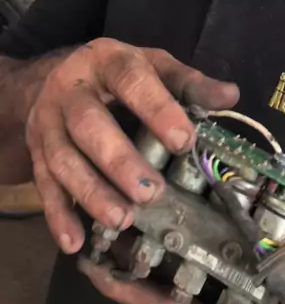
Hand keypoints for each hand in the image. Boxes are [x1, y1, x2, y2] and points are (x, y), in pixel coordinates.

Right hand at [26, 38, 237, 254]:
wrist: (50, 77)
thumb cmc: (115, 75)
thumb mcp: (152, 66)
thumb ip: (188, 83)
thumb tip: (230, 95)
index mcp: (107, 61)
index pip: (130, 79)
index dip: (157, 109)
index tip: (185, 141)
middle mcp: (70, 89)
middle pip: (88, 123)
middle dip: (119, 160)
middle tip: (151, 192)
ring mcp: (47, 122)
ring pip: (62, 158)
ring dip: (91, 192)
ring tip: (122, 218)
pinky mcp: (36, 152)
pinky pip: (43, 184)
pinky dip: (58, 215)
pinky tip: (75, 242)